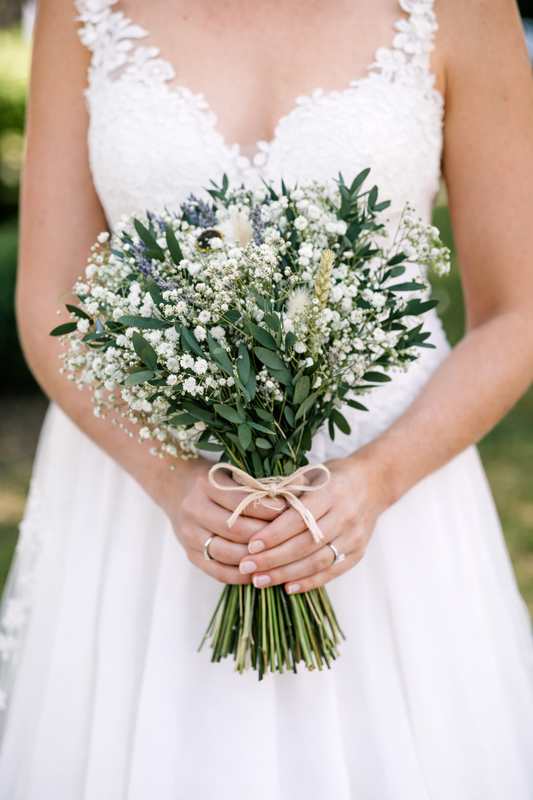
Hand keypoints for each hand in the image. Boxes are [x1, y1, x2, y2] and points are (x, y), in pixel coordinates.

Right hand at [166, 458, 286, 583]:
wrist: (173, 486)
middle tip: (289, 538)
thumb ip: (251, 487)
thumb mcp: (227, 474)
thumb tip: (291, 502)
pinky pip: (217, 571)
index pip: (242, 501)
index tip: (289, 511)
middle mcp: (193, 509)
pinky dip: (240, 575)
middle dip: (266, 536)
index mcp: (205, 485)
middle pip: (235, 529)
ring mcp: (189, 535)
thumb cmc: (211, 480)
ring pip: (227, 553)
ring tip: (278, 557)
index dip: (268, 509)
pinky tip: (259, 572)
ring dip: (255, 558)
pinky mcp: (189, 554)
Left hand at [237, 455, 388, 593]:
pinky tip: (288, 587)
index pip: (298, 519)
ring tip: (259, 580)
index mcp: (331, 492)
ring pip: (316, 562)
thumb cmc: (335, 477)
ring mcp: (354, 537)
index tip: (250, 546)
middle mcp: (345, 516)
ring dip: (285, 574)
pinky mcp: (358, 553)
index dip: (273, 535)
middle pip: (305, 544)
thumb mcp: (312, 475)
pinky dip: (309, 582)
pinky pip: (332, 572)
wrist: (375, 483)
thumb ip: (288, 493)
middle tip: (246, 566)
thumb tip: (252, 512)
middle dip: (272, 559)